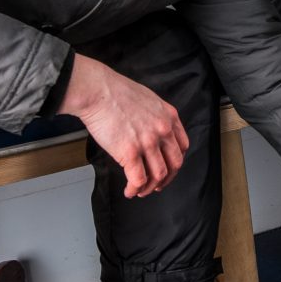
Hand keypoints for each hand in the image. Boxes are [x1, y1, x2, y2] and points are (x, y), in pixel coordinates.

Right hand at [59, 53, 188, 198]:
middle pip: (175, 164)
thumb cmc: (115, 92)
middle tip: (158, 185)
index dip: (176, 162)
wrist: (98, 91)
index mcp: (169, 117)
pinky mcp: (131, 152)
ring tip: (141, 190)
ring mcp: (148, 142)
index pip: (182, 146)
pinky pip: (138, 179)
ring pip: (158, 175)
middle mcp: (163, 130)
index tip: (169, 168)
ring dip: (150, 187)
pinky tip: (129, 191)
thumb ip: (155, 117)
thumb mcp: (148, 99)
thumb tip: (151, 132)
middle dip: (166, 179)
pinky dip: (135, 189)